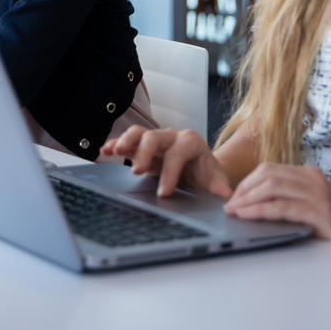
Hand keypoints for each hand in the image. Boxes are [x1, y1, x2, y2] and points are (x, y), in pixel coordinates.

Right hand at [100, 126, 233, 198]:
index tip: (164, 193)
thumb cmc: (207, 175)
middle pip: (154, 136)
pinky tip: (104, 151)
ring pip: (138, 132)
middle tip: (137, 171)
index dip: (170, 172)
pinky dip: (115, 144)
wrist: (201, 170)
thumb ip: (219, 187)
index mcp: (191, 142)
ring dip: (126, 140)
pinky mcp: (143, 146)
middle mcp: (172, 136)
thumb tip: (226, 197)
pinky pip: (128, 140)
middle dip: (144, 152)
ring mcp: (156, 139)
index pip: (177, 153)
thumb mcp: (216, 181)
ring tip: (115, 151)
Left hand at [224, 162, 330, 250]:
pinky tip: (247, 216)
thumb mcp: (306, 204)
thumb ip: (285, 197)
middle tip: (229, 205)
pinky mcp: (319, 211)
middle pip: (267, 174)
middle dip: (243, 190)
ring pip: (272, 187)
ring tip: (233, 211)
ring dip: (247, 199)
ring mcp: (317, 193)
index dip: (246, 182)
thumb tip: (246, 200)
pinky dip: (260, 210)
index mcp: (308, 174)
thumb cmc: (329, 226)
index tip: (233, 197)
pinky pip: (282, 207)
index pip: (269, 169)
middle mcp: (313, 179)